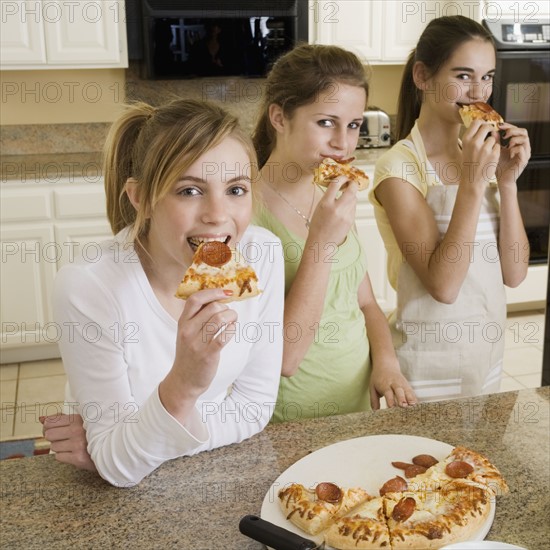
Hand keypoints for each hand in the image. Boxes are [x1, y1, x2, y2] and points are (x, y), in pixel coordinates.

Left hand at [40, 413, 95, 471]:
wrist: (110, 448)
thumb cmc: (93, 433)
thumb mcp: (80, 421)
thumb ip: (60, 419)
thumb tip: (41, 418)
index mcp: (78, 419)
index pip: (50, 422)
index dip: (48, 426)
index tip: (52, 428)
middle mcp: (77, 430)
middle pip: (49, 435)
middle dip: (53, 437)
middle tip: (62, 438)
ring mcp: (77, 445)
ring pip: (53, 447)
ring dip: (60, 447)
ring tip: (71, 445)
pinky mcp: (77, 458)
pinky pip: (58, 457)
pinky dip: (64, 456)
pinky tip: (74, 452)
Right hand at [160, 289, 237, 417]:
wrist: (183, 381)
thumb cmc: (189, 354)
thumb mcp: (186, 333)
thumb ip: (196, 317)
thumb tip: (217, 298)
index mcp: (182, 322)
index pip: (195, 299)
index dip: (213, 292)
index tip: (225, 292)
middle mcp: (188, 331)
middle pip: (212, 307)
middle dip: (226, 307)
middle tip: (229, 313)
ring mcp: (198, 343)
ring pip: (220, 319)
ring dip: (232, 316)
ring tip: (232, 320)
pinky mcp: (208, 355)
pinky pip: (224, 335)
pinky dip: (232, 329)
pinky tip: (232, 329)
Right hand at [308, 178, 357, 246]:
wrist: (321, 242)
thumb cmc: (317, 226)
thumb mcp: (319, 208)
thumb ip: (328, 197)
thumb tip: (339, 186)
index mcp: (325, 204)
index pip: (336, 184)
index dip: (341, 177)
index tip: (343, 177)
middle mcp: (337, 208)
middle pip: (351, 190)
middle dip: (353, 183)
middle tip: (351, 182)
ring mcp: (346, 215)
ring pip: (354, 199)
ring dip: (351, 195)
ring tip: (346, 197)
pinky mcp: (351, 221)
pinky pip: (354, 208)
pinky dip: (351, 205)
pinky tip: (345, 209)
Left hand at [369, 361, 416, 409]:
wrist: (386, 365)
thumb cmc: (378, 378)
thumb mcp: (372, 387)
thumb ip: (374, 400)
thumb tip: (375, 413)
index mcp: (384, 384)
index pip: (388, 392)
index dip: (390, 400)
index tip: (391, 407)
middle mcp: (394, 384)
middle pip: (399, 391)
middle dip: (402, 398)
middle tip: (403, 406)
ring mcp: (402, 384)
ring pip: (408, 391)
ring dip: (411, 399)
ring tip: (413, 406)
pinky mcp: (408, 385)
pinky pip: (412, 392)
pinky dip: (415, 399)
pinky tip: (417, 406)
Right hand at [461, 119, 500, 187]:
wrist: (472, 180)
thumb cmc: (469, 164)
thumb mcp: (467, 149)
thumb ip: (474, 137)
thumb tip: (485, 125)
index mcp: (466, 140)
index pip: (476, 122)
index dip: (482, 123)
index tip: (484, 127)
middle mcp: (474, 142)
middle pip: (487, 127)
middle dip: (490, 130)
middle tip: (490, 136)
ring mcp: (485, 148)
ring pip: (493, 137)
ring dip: (493, 142)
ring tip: (487, 152)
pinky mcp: (494, 154)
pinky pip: (498, 146)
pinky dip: (495, 150)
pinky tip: (490, 158)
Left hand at [496, 122, 530, 186]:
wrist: (502, 180)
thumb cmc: (499, 166)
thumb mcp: (496, 151)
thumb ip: (496, 141)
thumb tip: (493, 130)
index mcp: (517, 144)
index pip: (517, 129)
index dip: (509, 126)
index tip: (499, 126)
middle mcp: (523, 147)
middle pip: (524, 131)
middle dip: (513, 130)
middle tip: (504, 135)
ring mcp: (525, 154)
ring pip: (524, 139)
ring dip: (514, 139)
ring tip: (507, 145)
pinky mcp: (524, 160)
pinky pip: (522, 149)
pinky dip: (514, 149)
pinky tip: (508, 153)